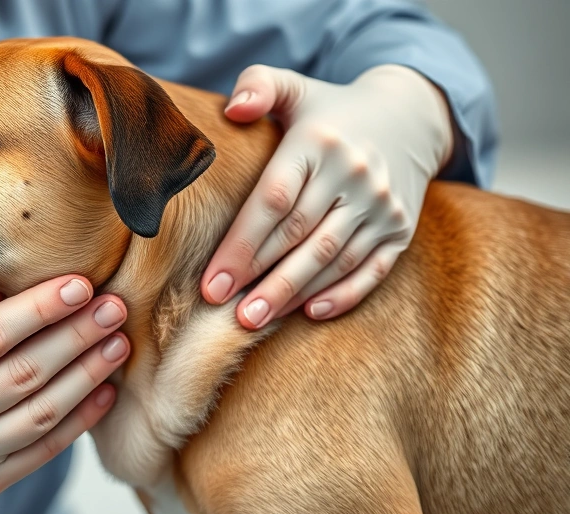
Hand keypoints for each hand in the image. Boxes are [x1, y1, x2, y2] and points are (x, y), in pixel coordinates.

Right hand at [0, 276, 127, 513]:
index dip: (37, 310)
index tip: (78, 285)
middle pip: (23, 373)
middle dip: (76, 337)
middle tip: (114, 307)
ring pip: (41, 413)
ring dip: (87, 376)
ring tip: (119, 343)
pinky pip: (44, 450)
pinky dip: (80, 420)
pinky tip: (105, 389)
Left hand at [201, 64, 453, 327]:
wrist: (410, 118)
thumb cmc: (329, 112)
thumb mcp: (294, 87)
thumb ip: (258, 85)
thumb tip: (234, 109)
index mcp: (318, 142)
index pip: (274, 201)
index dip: (241, 245)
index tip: (211, 282)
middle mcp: (354, 174)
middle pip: (300, 236)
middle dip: (261, 278)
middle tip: (226, 312)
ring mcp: (381, 205)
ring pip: (333, 258)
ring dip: (292, 292)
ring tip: (255, 320)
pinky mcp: (401, 229)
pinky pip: (373, 269)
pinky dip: (344, 294)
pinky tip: (311, 312)